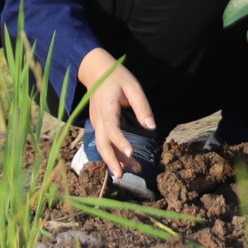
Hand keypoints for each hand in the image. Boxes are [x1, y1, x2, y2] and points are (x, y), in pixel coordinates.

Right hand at [77, 48, 155, 179]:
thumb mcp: (133, 87)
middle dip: (111, 160)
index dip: (120, 141)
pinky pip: (103, 142)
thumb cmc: (117, 77)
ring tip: (126, 174)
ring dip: (113, 160)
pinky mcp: (98, 125)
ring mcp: (96, 122)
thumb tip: (152, 127)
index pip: (111, 128)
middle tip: (121, 176)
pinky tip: (123, 163)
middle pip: (102, 143)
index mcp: (106, 107)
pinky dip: (111, 153)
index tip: (131, 152)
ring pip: (101, 145)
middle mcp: (98, 118)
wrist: (96, 72)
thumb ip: (142, 106)